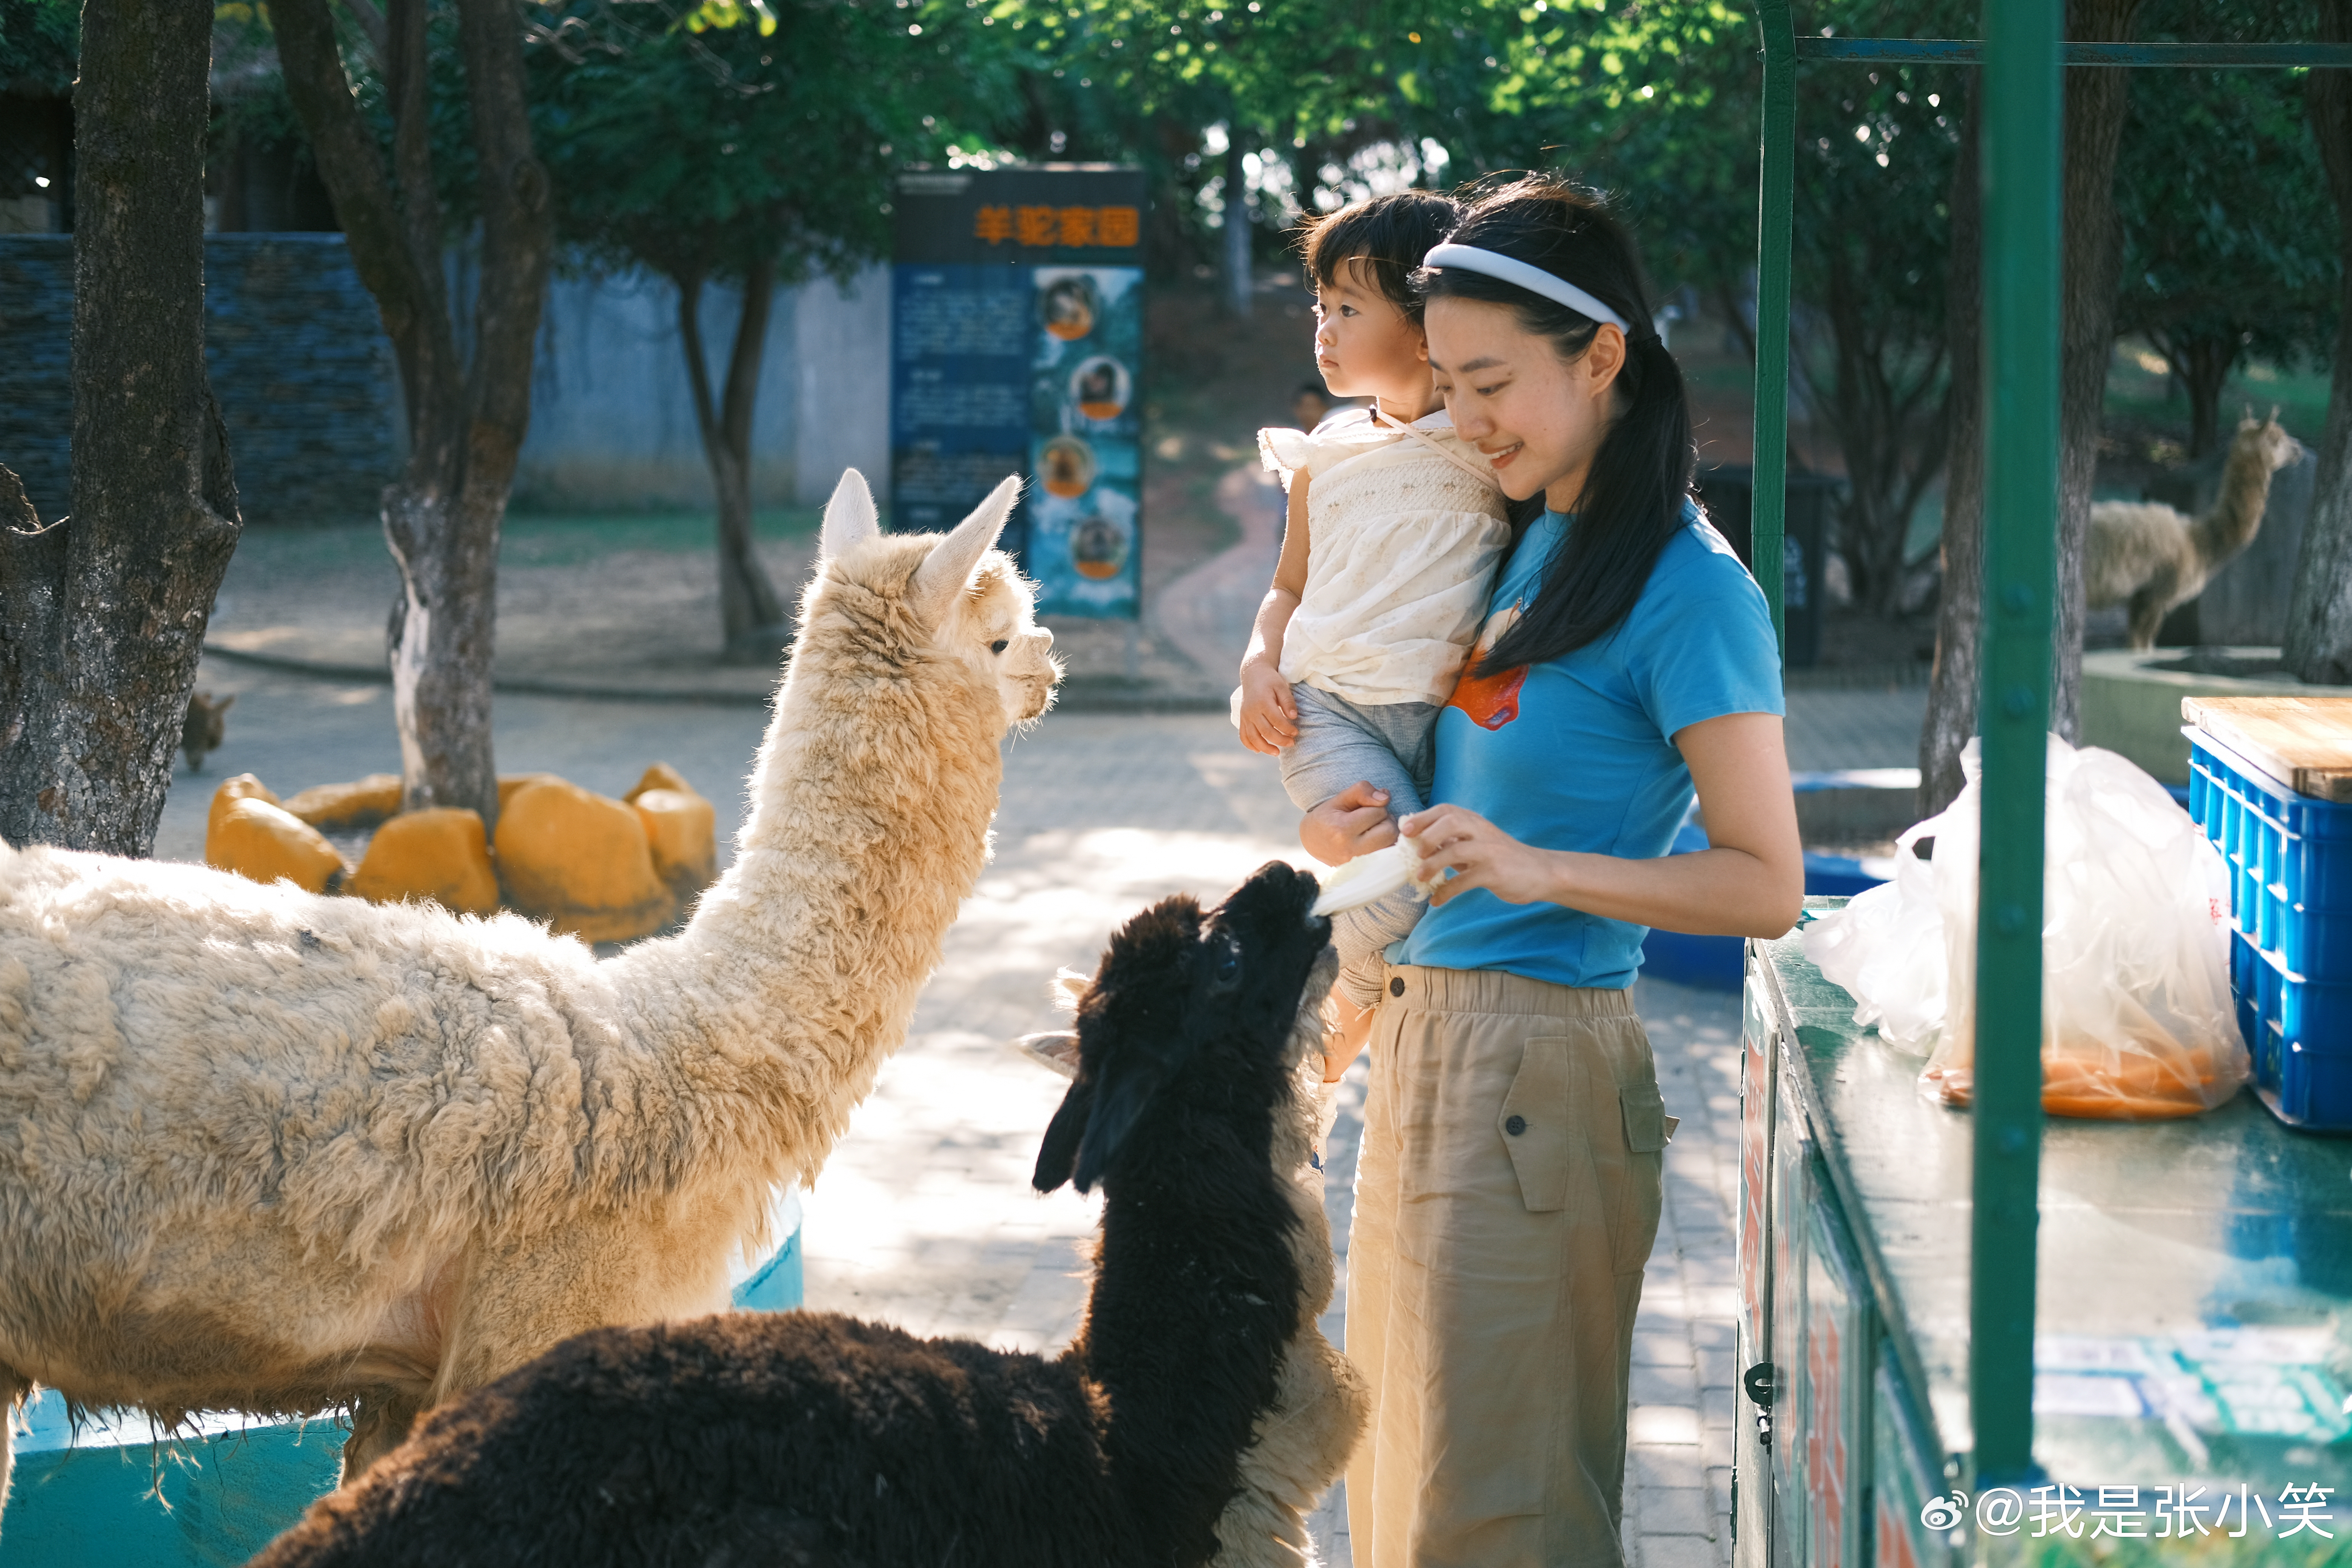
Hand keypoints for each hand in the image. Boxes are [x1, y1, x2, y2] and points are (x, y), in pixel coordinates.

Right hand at [1236, 662, 1297, 754]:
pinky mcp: (1242, 719)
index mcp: (1262, 702)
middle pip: (1265, 732)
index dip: (1287, 729)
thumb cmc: (1270, 680)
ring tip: (1277, 753)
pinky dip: (1249, 745)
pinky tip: (1259, 750)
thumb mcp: (1281, 686)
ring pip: (1253, 737)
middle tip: (1291, 743)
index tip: (1296, 732)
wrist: (1253, 674)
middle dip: (1280, 740)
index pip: (1277, 721)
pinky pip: (1243, 736)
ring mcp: (1245, 716)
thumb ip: (1288, 701)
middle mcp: (1251, 711)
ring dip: (1265, 748)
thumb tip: (1293, 717)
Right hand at [1301, 780, 1397, 866]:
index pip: (1378, 812)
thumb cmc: (1327, 817)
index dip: (1374, 806)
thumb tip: (1386, 797)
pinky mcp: (1364, 871)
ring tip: (1373, 830)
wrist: (1312, 842)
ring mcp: (1359, 864)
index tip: (1362, 810)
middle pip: (1389, 830)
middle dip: (1384, 821)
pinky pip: (1389, 858)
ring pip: (1392, 844)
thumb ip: (1362, 791)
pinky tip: (1375, 841)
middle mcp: (1351, 850)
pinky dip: (1386, 846)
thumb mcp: (1340, 799)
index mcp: (1342, 829)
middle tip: (1371, 820)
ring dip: (1387, 834)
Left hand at [1399, 804, 1555, 907]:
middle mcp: (1483, 832)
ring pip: (1456, 850)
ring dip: (1433, 865)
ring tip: (1420, 877)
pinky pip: (1464, 881)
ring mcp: (1490, 852)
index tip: (1405, 830)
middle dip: (1427, 836)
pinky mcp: (1495, 873)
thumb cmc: (1504, 858)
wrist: (1541, 872)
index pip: (1446, 810)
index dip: (1423, 818)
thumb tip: (1420, 845)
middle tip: (1415, 853)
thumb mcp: (1478, 843)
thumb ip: (1453, 842)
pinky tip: (1436, 900)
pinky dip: (1446, 892)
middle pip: (1451, 822)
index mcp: (1476, 822)